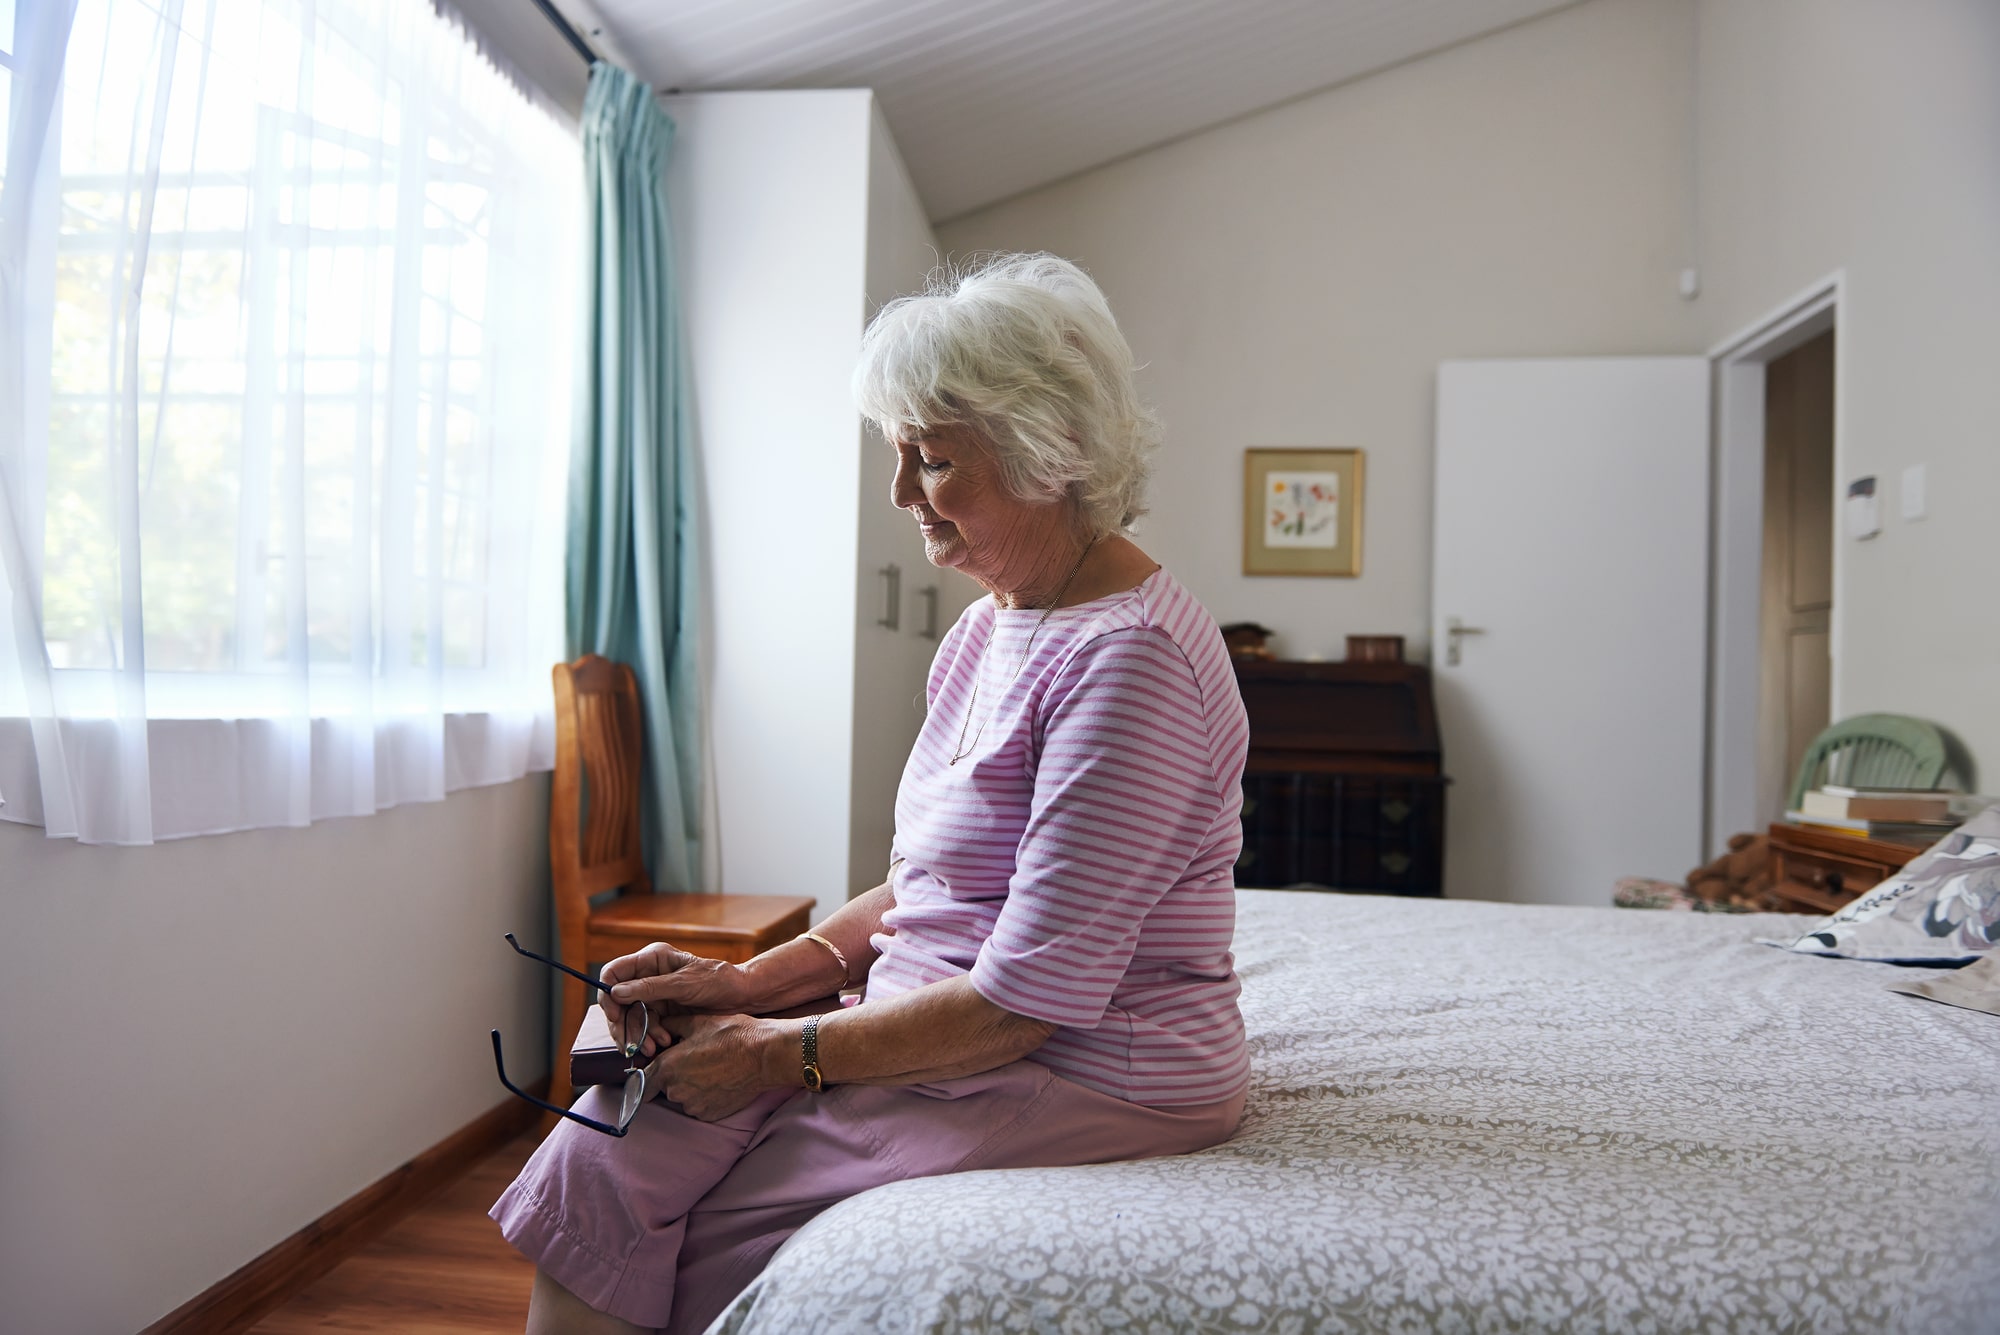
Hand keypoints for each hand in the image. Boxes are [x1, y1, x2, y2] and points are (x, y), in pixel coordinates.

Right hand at [599, 942, 751, 1058]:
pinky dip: (650, 1038)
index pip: (614, 972)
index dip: (608, 994)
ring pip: (630, 1018)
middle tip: (629, 1043)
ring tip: (653, 1048)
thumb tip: (616, 992)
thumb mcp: (684, 984)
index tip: (615, 1016)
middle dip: (623, 1024)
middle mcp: (648, 976)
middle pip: (618, 1001)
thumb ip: (650, 988)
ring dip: (638, 1035)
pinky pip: (646, 1027)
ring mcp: (654, 995)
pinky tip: (662, 1044)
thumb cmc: (718, 981)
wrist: (742, 997)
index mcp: (652, 959)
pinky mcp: (662, 1012)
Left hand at [646, 1013, 782, 1121]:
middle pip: (665, 1088)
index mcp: (667, 1068)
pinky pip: (700, 1106)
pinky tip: (720, 1081)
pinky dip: (705, 1097)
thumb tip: (660, 1026)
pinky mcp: (709, 1115)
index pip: (641, 1081)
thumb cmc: (732, 1035)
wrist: (764, 1056)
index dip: (645, 1075)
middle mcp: (676, 1091)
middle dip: (674, 1076)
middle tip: (695, 1061)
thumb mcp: (698, 1022)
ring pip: (683, 1098)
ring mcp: (693, 1106)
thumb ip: (671, 1026)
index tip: (652, 1072)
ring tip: (711, 1070)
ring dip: (690, 1087)